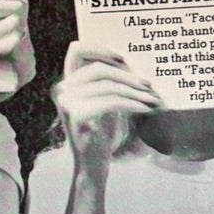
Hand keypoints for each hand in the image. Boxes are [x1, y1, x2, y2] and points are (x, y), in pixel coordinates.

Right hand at [51, 42, 161, 176]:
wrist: (92, 165)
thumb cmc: (101, 133)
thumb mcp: (102, 101)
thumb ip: (106, 81)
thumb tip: (130, 62)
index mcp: (65, 83)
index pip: (77, 51)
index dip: (100, 49)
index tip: (123, 59)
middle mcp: (62, 90)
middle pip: (100, 69)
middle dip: (128, 76)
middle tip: (148, 84)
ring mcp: (67, 102)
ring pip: (109, 86)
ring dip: (135, 92)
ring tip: (152, 99)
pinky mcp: (78, 116)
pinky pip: (112, 101)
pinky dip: (132, 104)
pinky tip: (146, 109)